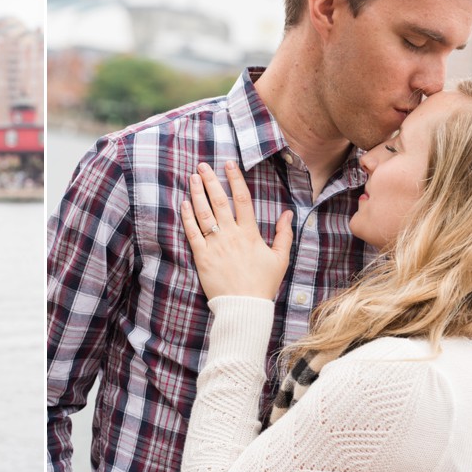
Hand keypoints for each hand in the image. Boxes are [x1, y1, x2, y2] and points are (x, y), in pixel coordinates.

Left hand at [181, 161, 292, 300]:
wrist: (244, 306)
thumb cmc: (263, 284)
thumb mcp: (280, 258)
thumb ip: (283, 234)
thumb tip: (287, 213)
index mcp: (250, 234)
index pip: (242, 199)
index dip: (235, 180)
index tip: (229, 164)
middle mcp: (231, 235)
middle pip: (219, 202)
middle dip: (210, 181)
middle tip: (202, 166)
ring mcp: (215, 245)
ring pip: (203, 213)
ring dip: (197, 193)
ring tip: (192, 178)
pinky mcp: (201, 257)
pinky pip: (192, 233)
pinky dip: (187, 217)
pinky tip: (184, 204)